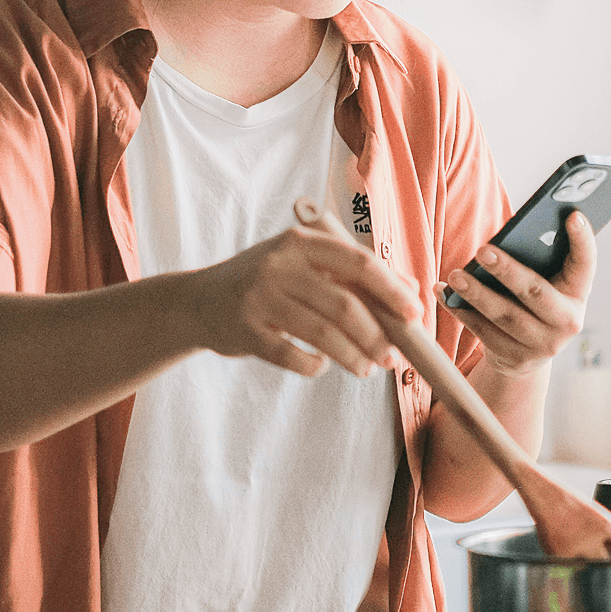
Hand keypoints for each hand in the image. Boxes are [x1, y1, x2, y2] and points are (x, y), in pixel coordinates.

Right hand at [188, 221, 419, 378]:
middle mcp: (279, 265)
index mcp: (301, 242)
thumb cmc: (264, 282)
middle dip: (376, 334)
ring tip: (367, 369)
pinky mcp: (244, 331)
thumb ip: (352, 274)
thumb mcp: (303, 264)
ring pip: (322, 333)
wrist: (196, 301)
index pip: (358, 262)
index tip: (413, 313)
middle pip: (344, 303)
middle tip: (392, 357)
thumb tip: (409, 289)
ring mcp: (259, 298)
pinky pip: (291, 356)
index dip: (391, 289)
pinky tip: (322, 366)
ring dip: (352, 356)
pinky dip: (314, 365)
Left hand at [440, 211, 594, 377]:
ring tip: (457, 275)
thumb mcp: (548, 282)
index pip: (586, 265)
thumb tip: (511, 233)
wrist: (529, 352)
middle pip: (536, 293)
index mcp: (578, 294)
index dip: (583, 241)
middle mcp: (567, 322)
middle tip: (483, 251)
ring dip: (478, 293)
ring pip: (505, 315)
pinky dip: (462, 311)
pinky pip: (484, 332)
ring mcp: (542, 344)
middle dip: (508, 271)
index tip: (574, 215)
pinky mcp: (515, 357)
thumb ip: (540, 259)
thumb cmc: (536, 299)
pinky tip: (445, 293)